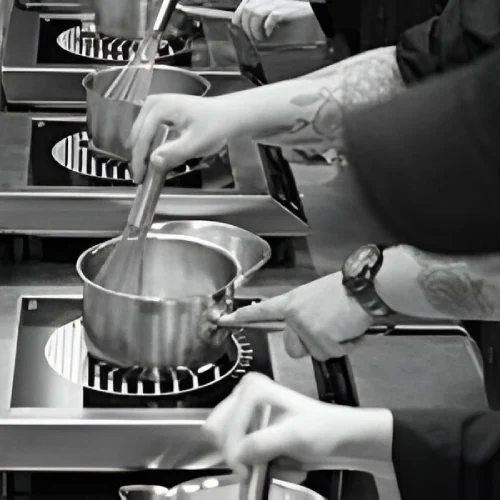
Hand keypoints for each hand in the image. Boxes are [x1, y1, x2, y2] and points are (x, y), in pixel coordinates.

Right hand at [128, 94, 229, 182]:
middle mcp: (153, 104)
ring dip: (143, 153)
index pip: (142, 138)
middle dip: (138, 157)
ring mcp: (156, 107)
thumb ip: (174, 152)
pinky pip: (149, 132)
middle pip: (138, 135)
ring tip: (146, 171)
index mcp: (159, 107)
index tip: (139, 178)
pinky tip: (155, 158)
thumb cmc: (215, 126)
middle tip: (141, 177)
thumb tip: (153, 162)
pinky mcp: (161, 113)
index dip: (138, 160)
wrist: (228, 114)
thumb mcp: (196, 142)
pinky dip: (150, 146)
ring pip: (141, 135)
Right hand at [203, 372, 393, 479]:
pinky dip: (260, 464)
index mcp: (253, 388)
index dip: (234, 452)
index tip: (247, 471)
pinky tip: (282, 463)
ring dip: (254, 463)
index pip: (225, 426)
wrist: (341, 438)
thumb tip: (237, 455)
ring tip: (281, 464)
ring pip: (230, 446)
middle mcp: (245, 394)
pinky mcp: (252, 427)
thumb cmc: (323, 429)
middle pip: (220, 433)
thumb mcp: (295, 436)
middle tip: (260, 470)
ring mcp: (247, 410)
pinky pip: (242, 452)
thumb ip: (262, 444)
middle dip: (242, 456)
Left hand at [217, 272, 373, 359]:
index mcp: (291, 301)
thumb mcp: (315, 296)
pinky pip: (332, 354)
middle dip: (310, 345)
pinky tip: (348, 328)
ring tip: (340, 324)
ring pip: (315, 353)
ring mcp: (305, 328)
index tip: (225, 320)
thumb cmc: (345, 291)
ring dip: (331, 344)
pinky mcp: (320, 339)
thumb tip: (303, 326)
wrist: (364, 288)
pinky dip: (345, 345)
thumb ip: (302, 311)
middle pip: (292, 349)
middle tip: (327, 328)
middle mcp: (294, 315)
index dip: (243, 316)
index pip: (262, 310)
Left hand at [233, 0, 317, 41]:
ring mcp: (275, 2)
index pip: (243, 6)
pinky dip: (266, 28)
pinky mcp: (283, 9)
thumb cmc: (291, 17)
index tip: (239, 30)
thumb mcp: (271, 15)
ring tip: (261, 38)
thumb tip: (245, 29)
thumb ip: (258, 18)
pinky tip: (269, 34)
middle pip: (246, 12)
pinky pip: (269, 17)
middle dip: (246, 29)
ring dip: (255, 30)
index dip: (238, 18)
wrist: (310, 16)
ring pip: (254, 14)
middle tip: (253, 39)